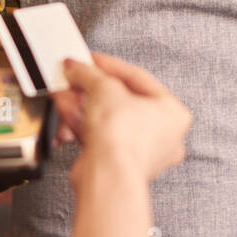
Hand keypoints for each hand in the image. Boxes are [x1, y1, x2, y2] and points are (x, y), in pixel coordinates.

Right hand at [50, 51, 191, 183]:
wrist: (108, 176)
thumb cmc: (123, 137)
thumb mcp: (103, 88)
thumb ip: (88, 73)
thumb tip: (76, 67)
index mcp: (173, 113)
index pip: (138, 79)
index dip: (109, 65)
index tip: (90, 61)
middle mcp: (162, 135)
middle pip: (119, 100)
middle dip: (90, 88)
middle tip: (74, 77)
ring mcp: (141, 152)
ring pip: (107, 120)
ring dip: (81, 105)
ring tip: (64, 95)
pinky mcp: (119, 165)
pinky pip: (100, 137)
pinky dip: (82, 125)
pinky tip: (66, 116)